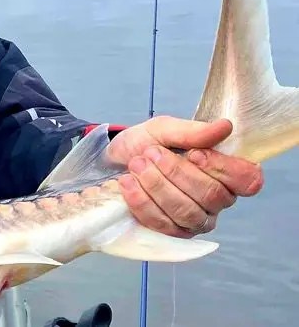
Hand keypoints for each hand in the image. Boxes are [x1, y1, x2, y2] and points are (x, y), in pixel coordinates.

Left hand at [108, 116, 263, 238]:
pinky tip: (128, 183)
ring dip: (157, 185)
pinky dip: (142, 201)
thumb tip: (224, 127)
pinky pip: (163, 224)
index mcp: (226, 172)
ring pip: (187, 212)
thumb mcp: (164, 129)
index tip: (194, 153)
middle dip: (176, 172)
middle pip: (212, 195)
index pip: (247, 180)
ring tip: (136, 165)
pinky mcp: (172, 233)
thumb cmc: (146, 144)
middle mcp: (217, 200)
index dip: (222, 168)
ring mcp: (196, 220)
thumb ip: (192, 131)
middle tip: (151, 153)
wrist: (114, 161)